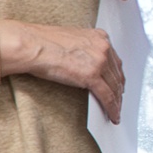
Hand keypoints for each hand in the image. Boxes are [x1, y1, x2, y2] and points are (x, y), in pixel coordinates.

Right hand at [0, 21, 125, 121]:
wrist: (33, 45)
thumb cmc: (43, 42)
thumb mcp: (72, 39)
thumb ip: (85, 49)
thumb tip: (86, 62)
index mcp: (99, 37)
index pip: (114, 61)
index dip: (117, 76)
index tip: (118, 84)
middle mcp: (103, 48)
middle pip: (117, 74)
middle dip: (119, 90)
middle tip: (120, 100)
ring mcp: (99, 62)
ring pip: (114, 87)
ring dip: (117, 101)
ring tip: (117, 111)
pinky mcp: (92, 76)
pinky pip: (107, 96)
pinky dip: (112, 108)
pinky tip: (113, 116)